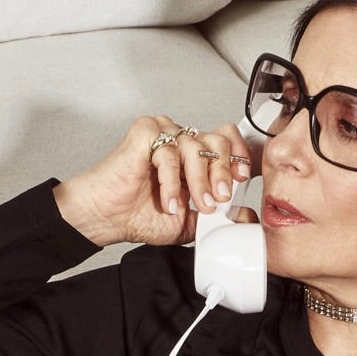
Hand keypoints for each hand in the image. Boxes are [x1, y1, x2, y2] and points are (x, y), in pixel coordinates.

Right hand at [53, 115, 260, 247]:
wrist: (108, 218)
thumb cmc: (142, 216)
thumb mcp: (192, 222)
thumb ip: (220, 217)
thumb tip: (247, 217)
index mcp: (195, 157)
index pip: (227, 141)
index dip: (238, 157)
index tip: (241, 179)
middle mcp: (181, 142)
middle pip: (218, 142)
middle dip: (221, 175)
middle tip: (216, 200)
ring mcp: (163, 134)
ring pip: (195, 148)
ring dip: (197, 182)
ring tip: (190, 205)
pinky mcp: (145, 133)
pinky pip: (169, 151)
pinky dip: (171, 180)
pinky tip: (167, 201)